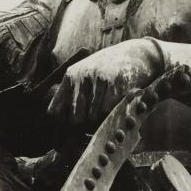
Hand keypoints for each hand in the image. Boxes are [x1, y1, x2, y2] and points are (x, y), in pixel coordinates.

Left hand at [46, 38, 168, 133]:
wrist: (135, 54)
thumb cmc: (108, 70)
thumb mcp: (84, 75)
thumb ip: (71, 95)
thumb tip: (59, 123)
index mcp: (70, 77)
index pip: (55, 111)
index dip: (61, 128)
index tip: (68, 135)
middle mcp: (81, 78)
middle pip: (74, 119)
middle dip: (83, 129)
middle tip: (92, 129)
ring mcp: (97, 81)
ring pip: (92, 118)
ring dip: (99, 123)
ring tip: (106, 116)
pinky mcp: (115, 84)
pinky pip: (108, 112)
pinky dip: (112, 115)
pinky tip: (116, 108)